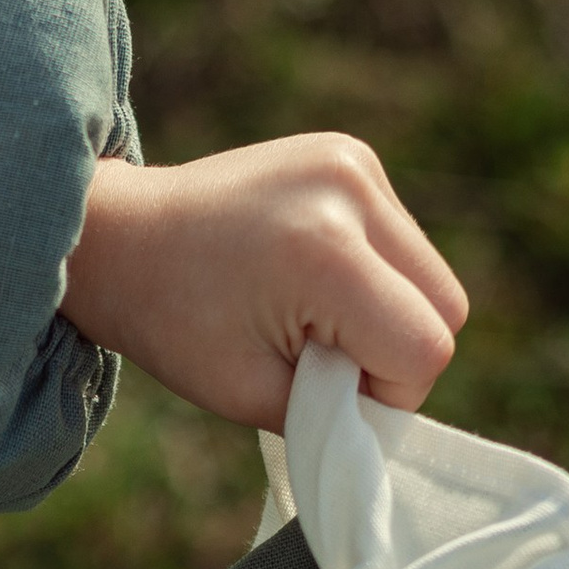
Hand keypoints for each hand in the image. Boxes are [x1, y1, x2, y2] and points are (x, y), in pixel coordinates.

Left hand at [60, 135, 467, 420]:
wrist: (121, 236)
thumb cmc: (173, 323)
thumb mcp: (252, 394)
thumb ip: (336, 414)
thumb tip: (390, 415)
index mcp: (326, 252)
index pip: (424, 349)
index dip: (384, 394)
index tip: (322, 390)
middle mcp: (353, 190)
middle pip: (446, 305)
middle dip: (394, 349)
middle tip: (318, 357)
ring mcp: (356, 161)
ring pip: (432, 274)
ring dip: (387, 310)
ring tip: (309, 311)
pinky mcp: (352, 153)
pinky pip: (402, 240)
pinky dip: (372, 274)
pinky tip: (310, 272)